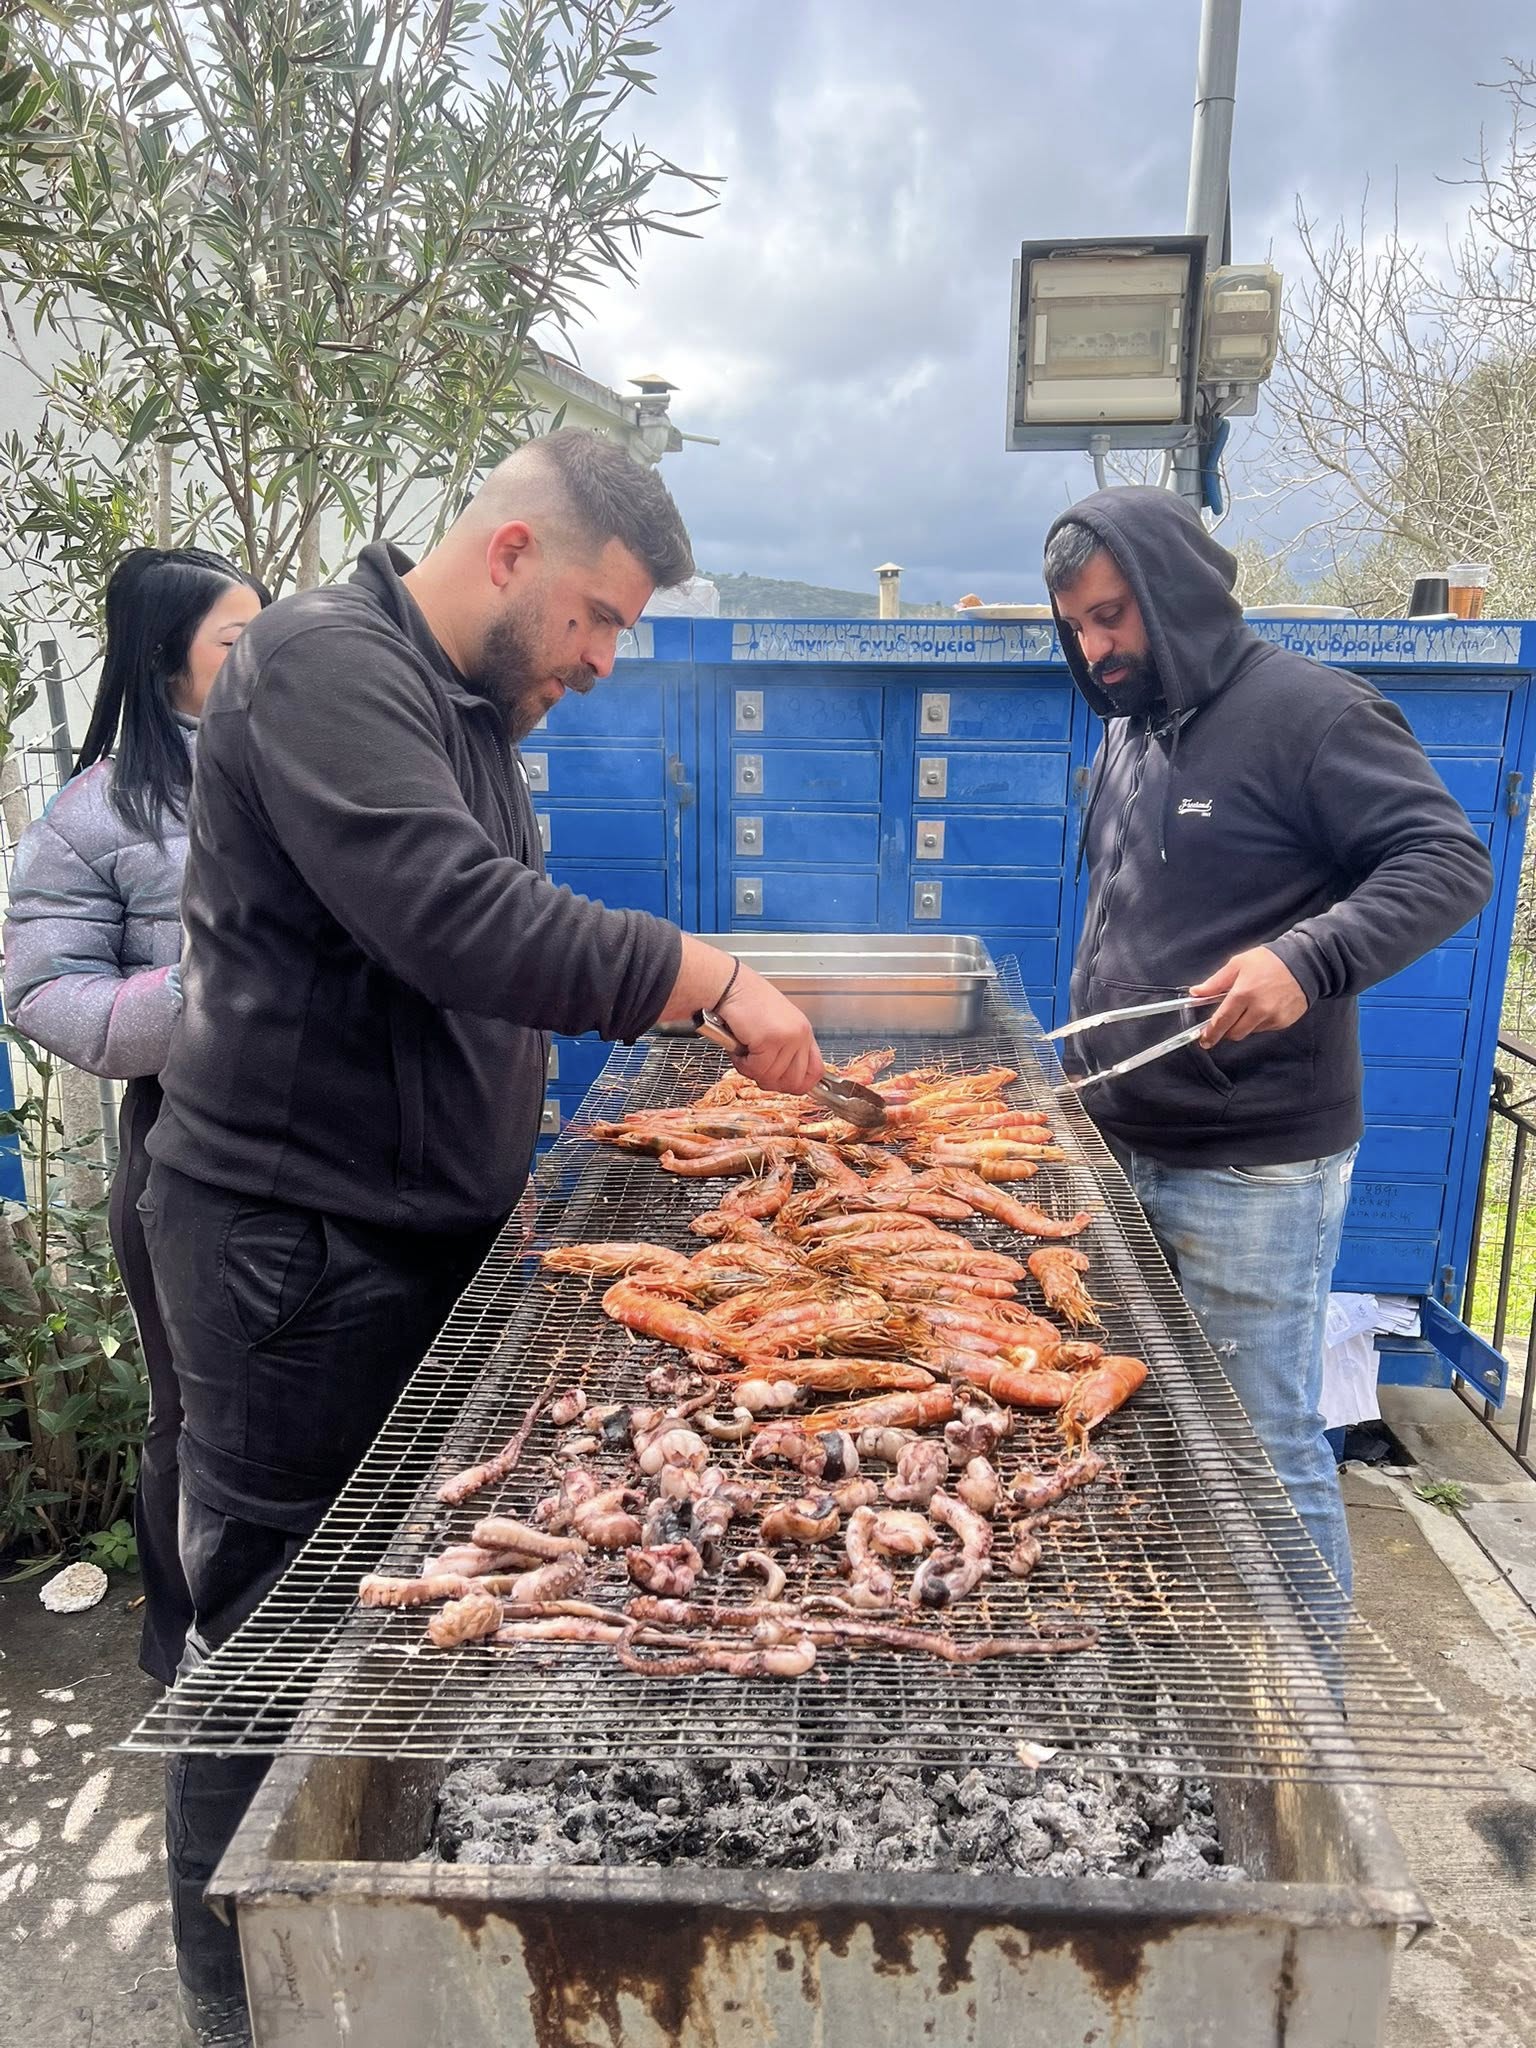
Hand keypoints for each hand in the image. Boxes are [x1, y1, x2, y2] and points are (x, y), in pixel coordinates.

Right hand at [716, 963, 824, 1094]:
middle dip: (771, 1082)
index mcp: (804, 1032)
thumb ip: (785, 1050)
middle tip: (756, 1068)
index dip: (800, 1085)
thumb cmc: (746, 1003)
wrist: (730, 985)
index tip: (785, 1085)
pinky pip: (757, 1069)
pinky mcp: (769, 1040)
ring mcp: (787, 1038)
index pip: (816, 1071)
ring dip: (752, 1070)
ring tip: (744, 1050)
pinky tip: (739, 1046)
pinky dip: (743, 1064)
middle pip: (794, 1082)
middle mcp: (800, 1035)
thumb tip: (784, 1079)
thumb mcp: (775, 1026)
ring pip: (772, 1078)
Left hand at [1190, 947, 1307, 1045]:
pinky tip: (1263, 1007)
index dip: (1211, 1033)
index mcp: (1243, 994)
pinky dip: (1258, 1022)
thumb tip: (1196, 992)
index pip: (1222, 1021)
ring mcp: (1273, 1018)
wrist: (1304, 963)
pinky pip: (1264, 1028)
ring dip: (1243, 1025)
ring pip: (1249, 1032)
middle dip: (1226, 1030)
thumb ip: (1215, 982)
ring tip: (1248, 1006)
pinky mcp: (1283, 1022)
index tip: (1204, 1040)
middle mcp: (1258, 1009)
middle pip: (1235, 1033)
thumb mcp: (1238, 964)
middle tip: (1225, 1020)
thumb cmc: (1269, 961)